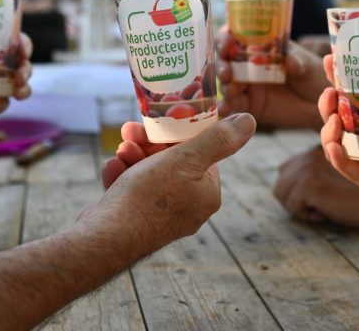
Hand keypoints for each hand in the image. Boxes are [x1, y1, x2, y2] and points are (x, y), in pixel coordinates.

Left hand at [0, 34, 32, 120]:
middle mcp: (2, 66)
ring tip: (16, 93)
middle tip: (19, 76)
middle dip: (26, 70)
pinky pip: (2, 104)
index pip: (17, 43)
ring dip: (23, 90)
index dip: (25, 45)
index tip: (23, 49)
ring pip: (22, 87)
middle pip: (24, 66)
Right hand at [91, 113, 256, 249]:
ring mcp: (162, 217)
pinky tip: (111, 169)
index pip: (199, 154)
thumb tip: (249, 121)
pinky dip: (121, 177)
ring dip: (132, 157)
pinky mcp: (138, 222)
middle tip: (132, 131)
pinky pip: (133, 191)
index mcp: (207, 194)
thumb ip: (217, 139)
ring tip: (120, 150)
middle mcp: (189, 208)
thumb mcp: (185, 159)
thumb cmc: (149, 197)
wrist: (109, 238)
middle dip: (148, 144)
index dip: (177, 135)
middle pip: (171, 162)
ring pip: (148, 174)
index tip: (159, 123)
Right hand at [216, 26, 328, 128]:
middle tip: (227, 72)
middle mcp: (247, 64)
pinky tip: (224, 109)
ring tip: (233, 90)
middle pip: (224, 60)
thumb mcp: (308, 64)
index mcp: (258, 46)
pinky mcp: (248, 104)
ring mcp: (246, 85)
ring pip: (226, 83)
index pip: (234, 37)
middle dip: (222, 65)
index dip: (225, 38)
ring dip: (225, 85)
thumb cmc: (313, 75)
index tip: (227, 41)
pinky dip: (225, 106)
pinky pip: (232, 105)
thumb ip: (297, 60)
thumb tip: (289, 61)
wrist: (321, 103)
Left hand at [273, 146, 358, 232]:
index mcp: (320, 147)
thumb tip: (299, 182)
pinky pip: (292, 204)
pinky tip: (326, 213)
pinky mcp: (310, 184)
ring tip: (322, 208)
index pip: (290, 165)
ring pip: (281, 190)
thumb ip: (327, 168)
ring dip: (299, 204)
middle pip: (282, 176)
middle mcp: (312, 152)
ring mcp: (309, 167)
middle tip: (319, 204)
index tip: (317, 197)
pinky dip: (306, 215)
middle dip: (295, 194)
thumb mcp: (348, 171)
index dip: (298, 183)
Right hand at [319, 80, 358, 224]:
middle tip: (330, 92)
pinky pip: (351, 171)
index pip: (353, 96)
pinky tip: (335, 148)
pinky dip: (338, 160)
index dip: (337, 79)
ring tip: (335, 119)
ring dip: (328, 131)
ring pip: (337, 145)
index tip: (330, 60)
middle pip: (337, 119)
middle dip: (327, 105)